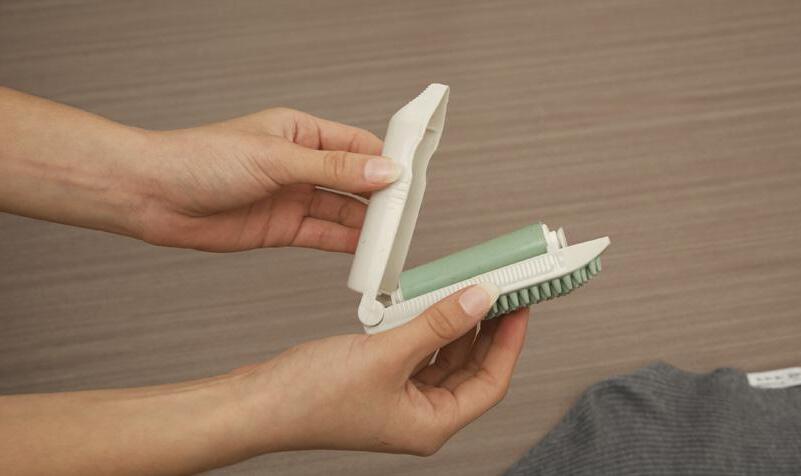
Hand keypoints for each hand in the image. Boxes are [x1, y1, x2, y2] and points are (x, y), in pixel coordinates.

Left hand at [138, 108, 400, 251]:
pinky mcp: (281, 228)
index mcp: (301, 133)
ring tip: (390, 239)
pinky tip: (364, 251)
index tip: (410, 179)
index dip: (385, 161)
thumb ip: (333, 168)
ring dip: (366, 226)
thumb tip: (382, 170)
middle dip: (381, 198)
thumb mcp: (276, 158)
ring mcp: (292, 198)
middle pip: (355, 181)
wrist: (154, 196)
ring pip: (342, 211)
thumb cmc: (202, 159)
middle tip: (405, 216)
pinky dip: (344, 244)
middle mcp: (300, 165)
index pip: (358, 144)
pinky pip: (323, 235)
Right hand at [232, 284, 528, 454]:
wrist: (260, 403)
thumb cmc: (311, 398)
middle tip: (501, 292)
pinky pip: (420, 353)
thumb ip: (436, 324)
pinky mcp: (382, 383)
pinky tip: (431, 304)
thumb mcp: (386, 355)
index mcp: (430, 424)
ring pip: (445, 359)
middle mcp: (420, 416)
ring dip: (457, 325)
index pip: (490, 383)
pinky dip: (429, 328)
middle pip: (471, 369)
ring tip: (470, 291)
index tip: (520, 307)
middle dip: (487, 330)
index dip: (509, 342)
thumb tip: (480, 299)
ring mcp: (401, 400)